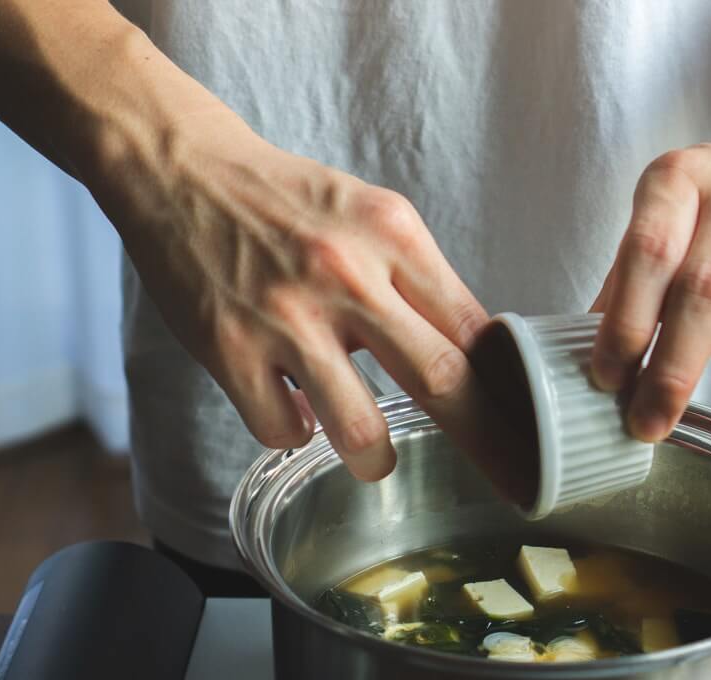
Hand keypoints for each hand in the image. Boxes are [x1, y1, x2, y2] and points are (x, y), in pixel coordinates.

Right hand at [105, 116, 507, 486]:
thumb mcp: (371, 215)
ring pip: (361, 430)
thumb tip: (474, 357)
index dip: (511, 394)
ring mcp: (286, 318)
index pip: (476, 330)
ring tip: (375, 460)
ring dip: (376, 461)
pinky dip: (296, 433)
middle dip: (484, 443)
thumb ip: (419, 281)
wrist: (181, 169)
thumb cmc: (283, 201)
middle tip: (502, 479)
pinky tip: (294, 413)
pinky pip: (283, 430)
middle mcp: (347, 274)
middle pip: (441, 381)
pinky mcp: (230, 350)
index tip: (530, 434)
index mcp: (394, 236)